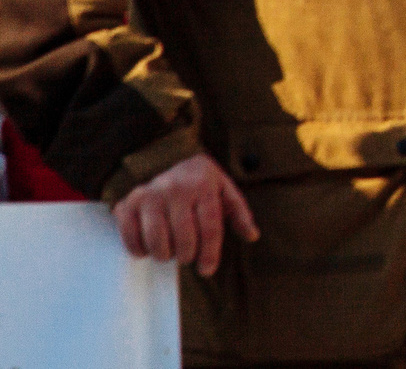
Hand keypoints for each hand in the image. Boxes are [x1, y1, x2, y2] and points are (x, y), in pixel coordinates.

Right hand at [112, 152, 258, 276]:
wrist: (171, 160)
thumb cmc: (202, 183)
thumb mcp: (225, 191)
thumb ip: (240, 213)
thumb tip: (252, 236)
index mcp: (203, 184)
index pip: (210, 227)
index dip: (210, 253)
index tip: (207, 270)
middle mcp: (175, 187)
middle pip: (184, 236)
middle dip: (187, 255)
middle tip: (187, 256)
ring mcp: (150, 194)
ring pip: (157, 239)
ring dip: (164, 254)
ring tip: (170, 252)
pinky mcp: (128, 203)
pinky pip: (130, 235)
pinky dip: (139, 249)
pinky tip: (148, 249)